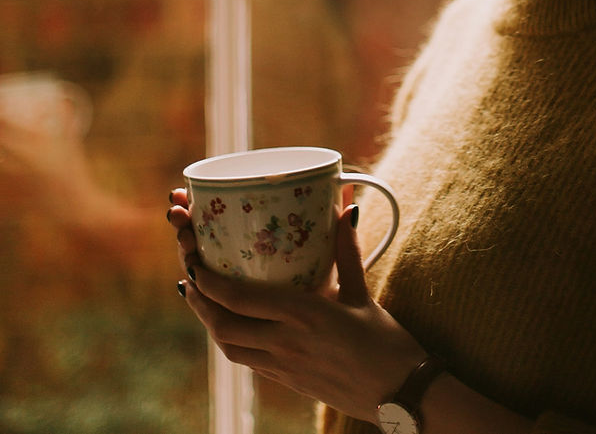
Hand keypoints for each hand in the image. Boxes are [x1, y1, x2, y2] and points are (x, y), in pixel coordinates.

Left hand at [166, 194, 423, 421]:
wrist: (398, 394)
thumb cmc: (385, 343)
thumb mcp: (363, 292)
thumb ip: (347, 250)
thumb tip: (345, 207)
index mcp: (303, 315)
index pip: (239, 298)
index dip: (209, 280)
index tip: (194, 258)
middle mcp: (285, 343)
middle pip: (222, 325)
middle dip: (199, 300)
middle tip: (190, 276)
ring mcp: (283, 367)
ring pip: (229, 347)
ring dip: (209, 322)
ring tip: (202, 298)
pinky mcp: (287, 381)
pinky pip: (246, 359)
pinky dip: (231, 339)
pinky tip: (234, 324)